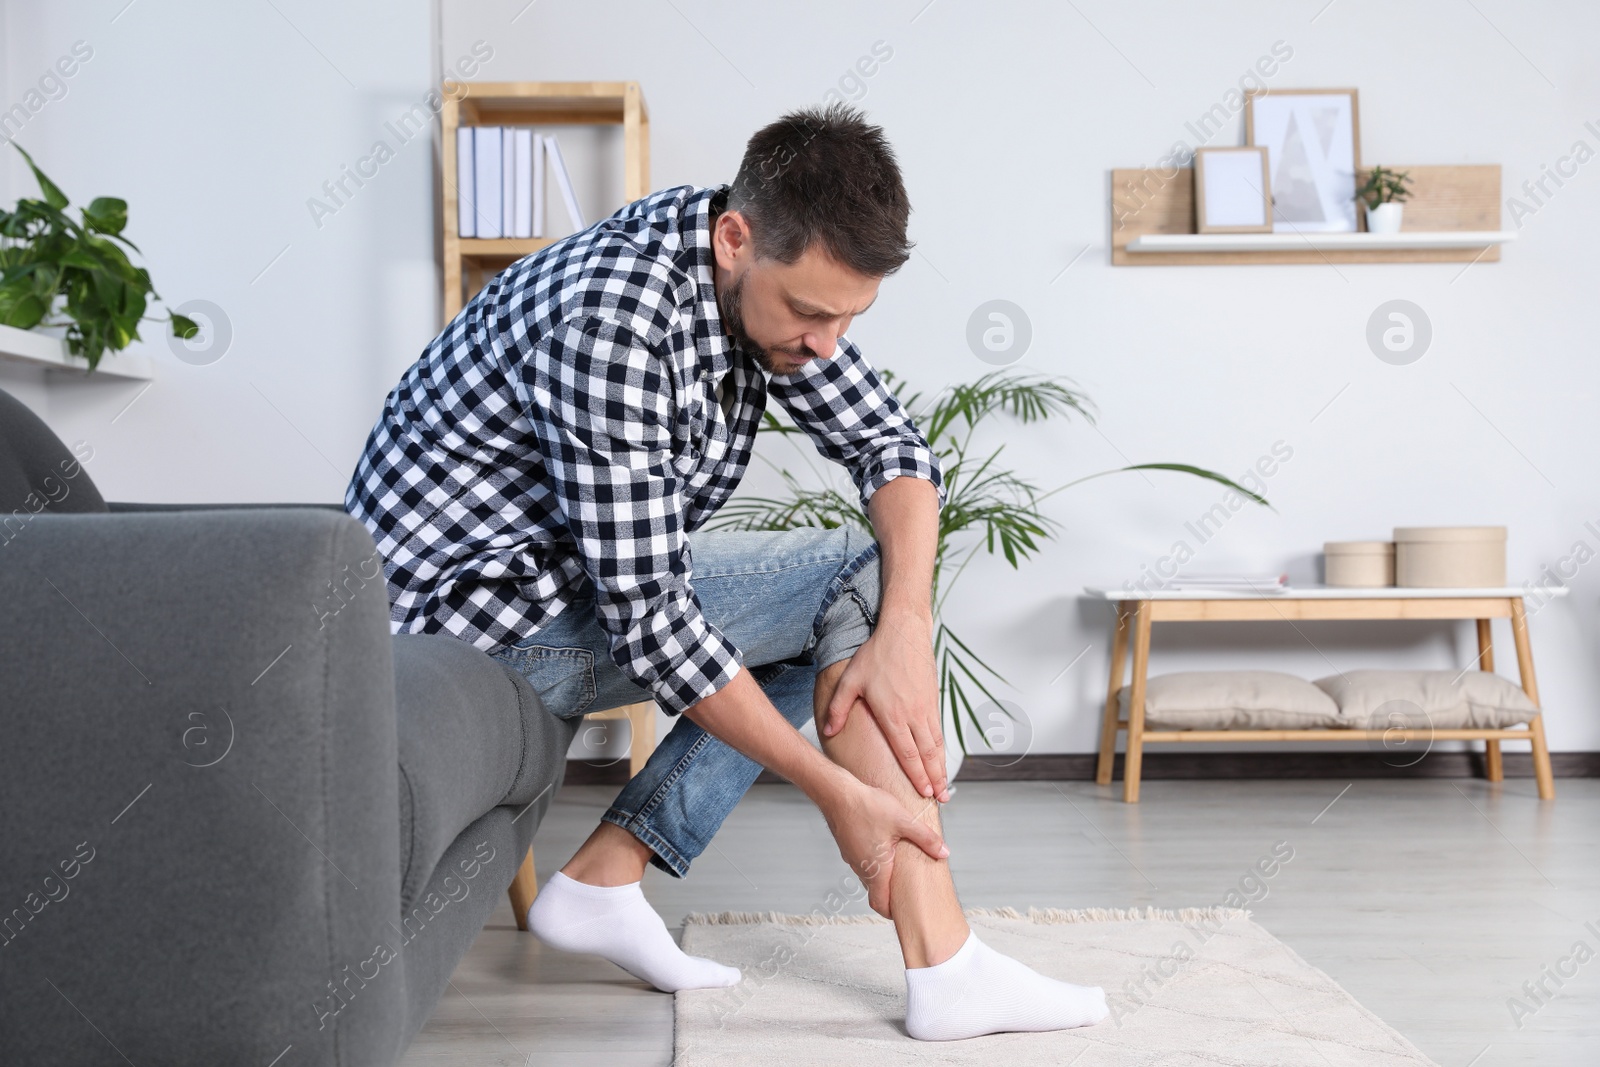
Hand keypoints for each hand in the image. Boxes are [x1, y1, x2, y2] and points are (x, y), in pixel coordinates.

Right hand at [818, 775, 947, 917]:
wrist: (836, 793)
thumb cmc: (866, 807)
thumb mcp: (903, 821)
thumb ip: (926, 839)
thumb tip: (944, 852)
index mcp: (875, 869)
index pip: (880, 904)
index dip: (893, 912)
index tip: (904, 912)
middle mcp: (861, 868)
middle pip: (876, 890)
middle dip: (891, 893)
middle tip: (907, 888)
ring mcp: (851, 857)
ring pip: (868, 875)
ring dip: (882, 874)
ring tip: (898, 863)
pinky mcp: (847, 845)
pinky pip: (862, 861)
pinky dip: (873, 860)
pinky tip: (883, 843)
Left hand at [822, 613, 947, 801]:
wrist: (904, 631)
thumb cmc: (876, 655)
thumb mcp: (850, 680)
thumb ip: (838, 708)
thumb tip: (828, 732)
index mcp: (893, 714)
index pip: (907, 752)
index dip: (916, 775)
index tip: (924, 792)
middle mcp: (913, 715)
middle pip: (927, 754)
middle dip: (935, 779)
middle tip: (941, 799)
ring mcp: (926, 707)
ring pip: (937, 744)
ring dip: (942, 767)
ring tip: (945, 787)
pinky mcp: (933, 699)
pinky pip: (939, 730)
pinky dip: (942, 749)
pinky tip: (941, 759)